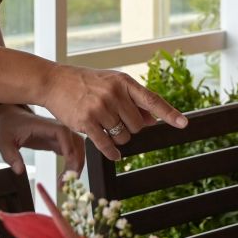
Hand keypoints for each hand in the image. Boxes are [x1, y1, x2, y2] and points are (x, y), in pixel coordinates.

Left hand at [0, 106, 84, 175]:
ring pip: (77, 148)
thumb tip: (19, 171)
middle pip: (76, 141)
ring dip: (76, 164)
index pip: (62, 132)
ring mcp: (58, 136)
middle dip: (76, 160)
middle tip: (69, 179)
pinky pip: (71, 152)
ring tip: (66, 182)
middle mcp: (55, 129)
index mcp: (43, 126)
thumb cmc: (6, 127)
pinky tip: (65, 177)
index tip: (69, 160)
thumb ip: (10, 156)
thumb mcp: (3, 141)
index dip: (68, 145)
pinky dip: (71, 165)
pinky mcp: (57, 142)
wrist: (9, 117)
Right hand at [39, 65, 188, 160]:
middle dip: (131, 128)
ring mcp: (100, 108)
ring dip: (119, 137)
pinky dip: (112, 152)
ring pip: (124, 136)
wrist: (54, 82)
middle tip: (117, 120)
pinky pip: (107, 145)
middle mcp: (114, 94)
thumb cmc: (86, 83)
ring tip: (106, 126)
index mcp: (123, 82)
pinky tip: (114, 155)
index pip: (151, 100)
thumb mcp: (111, 84)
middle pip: (138, 125)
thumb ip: (132, 100)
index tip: (183, 124)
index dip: (169, 113)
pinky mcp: (86, 122)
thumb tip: (152, 119)